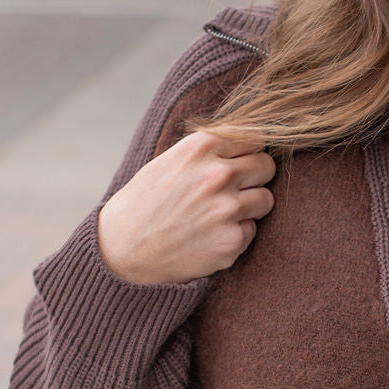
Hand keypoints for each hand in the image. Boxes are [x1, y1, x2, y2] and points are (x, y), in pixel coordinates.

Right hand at [97, 130, 275, 284]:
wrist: (122, 250)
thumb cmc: (145, 203)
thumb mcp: (170, 161)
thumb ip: (209, 152)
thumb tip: (250, 146)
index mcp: (200, 148)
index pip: (254, 138)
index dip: (247, 152)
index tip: (238, 163)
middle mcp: (218, 174)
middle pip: (266, 166)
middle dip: (256, 177)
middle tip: (235, 190)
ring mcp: (227, 209)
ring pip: (266, 199)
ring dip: (250, 207)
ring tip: (219, 214)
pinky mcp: (232, 240)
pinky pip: (252, 230)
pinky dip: (236, 234)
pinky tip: (209, 236)